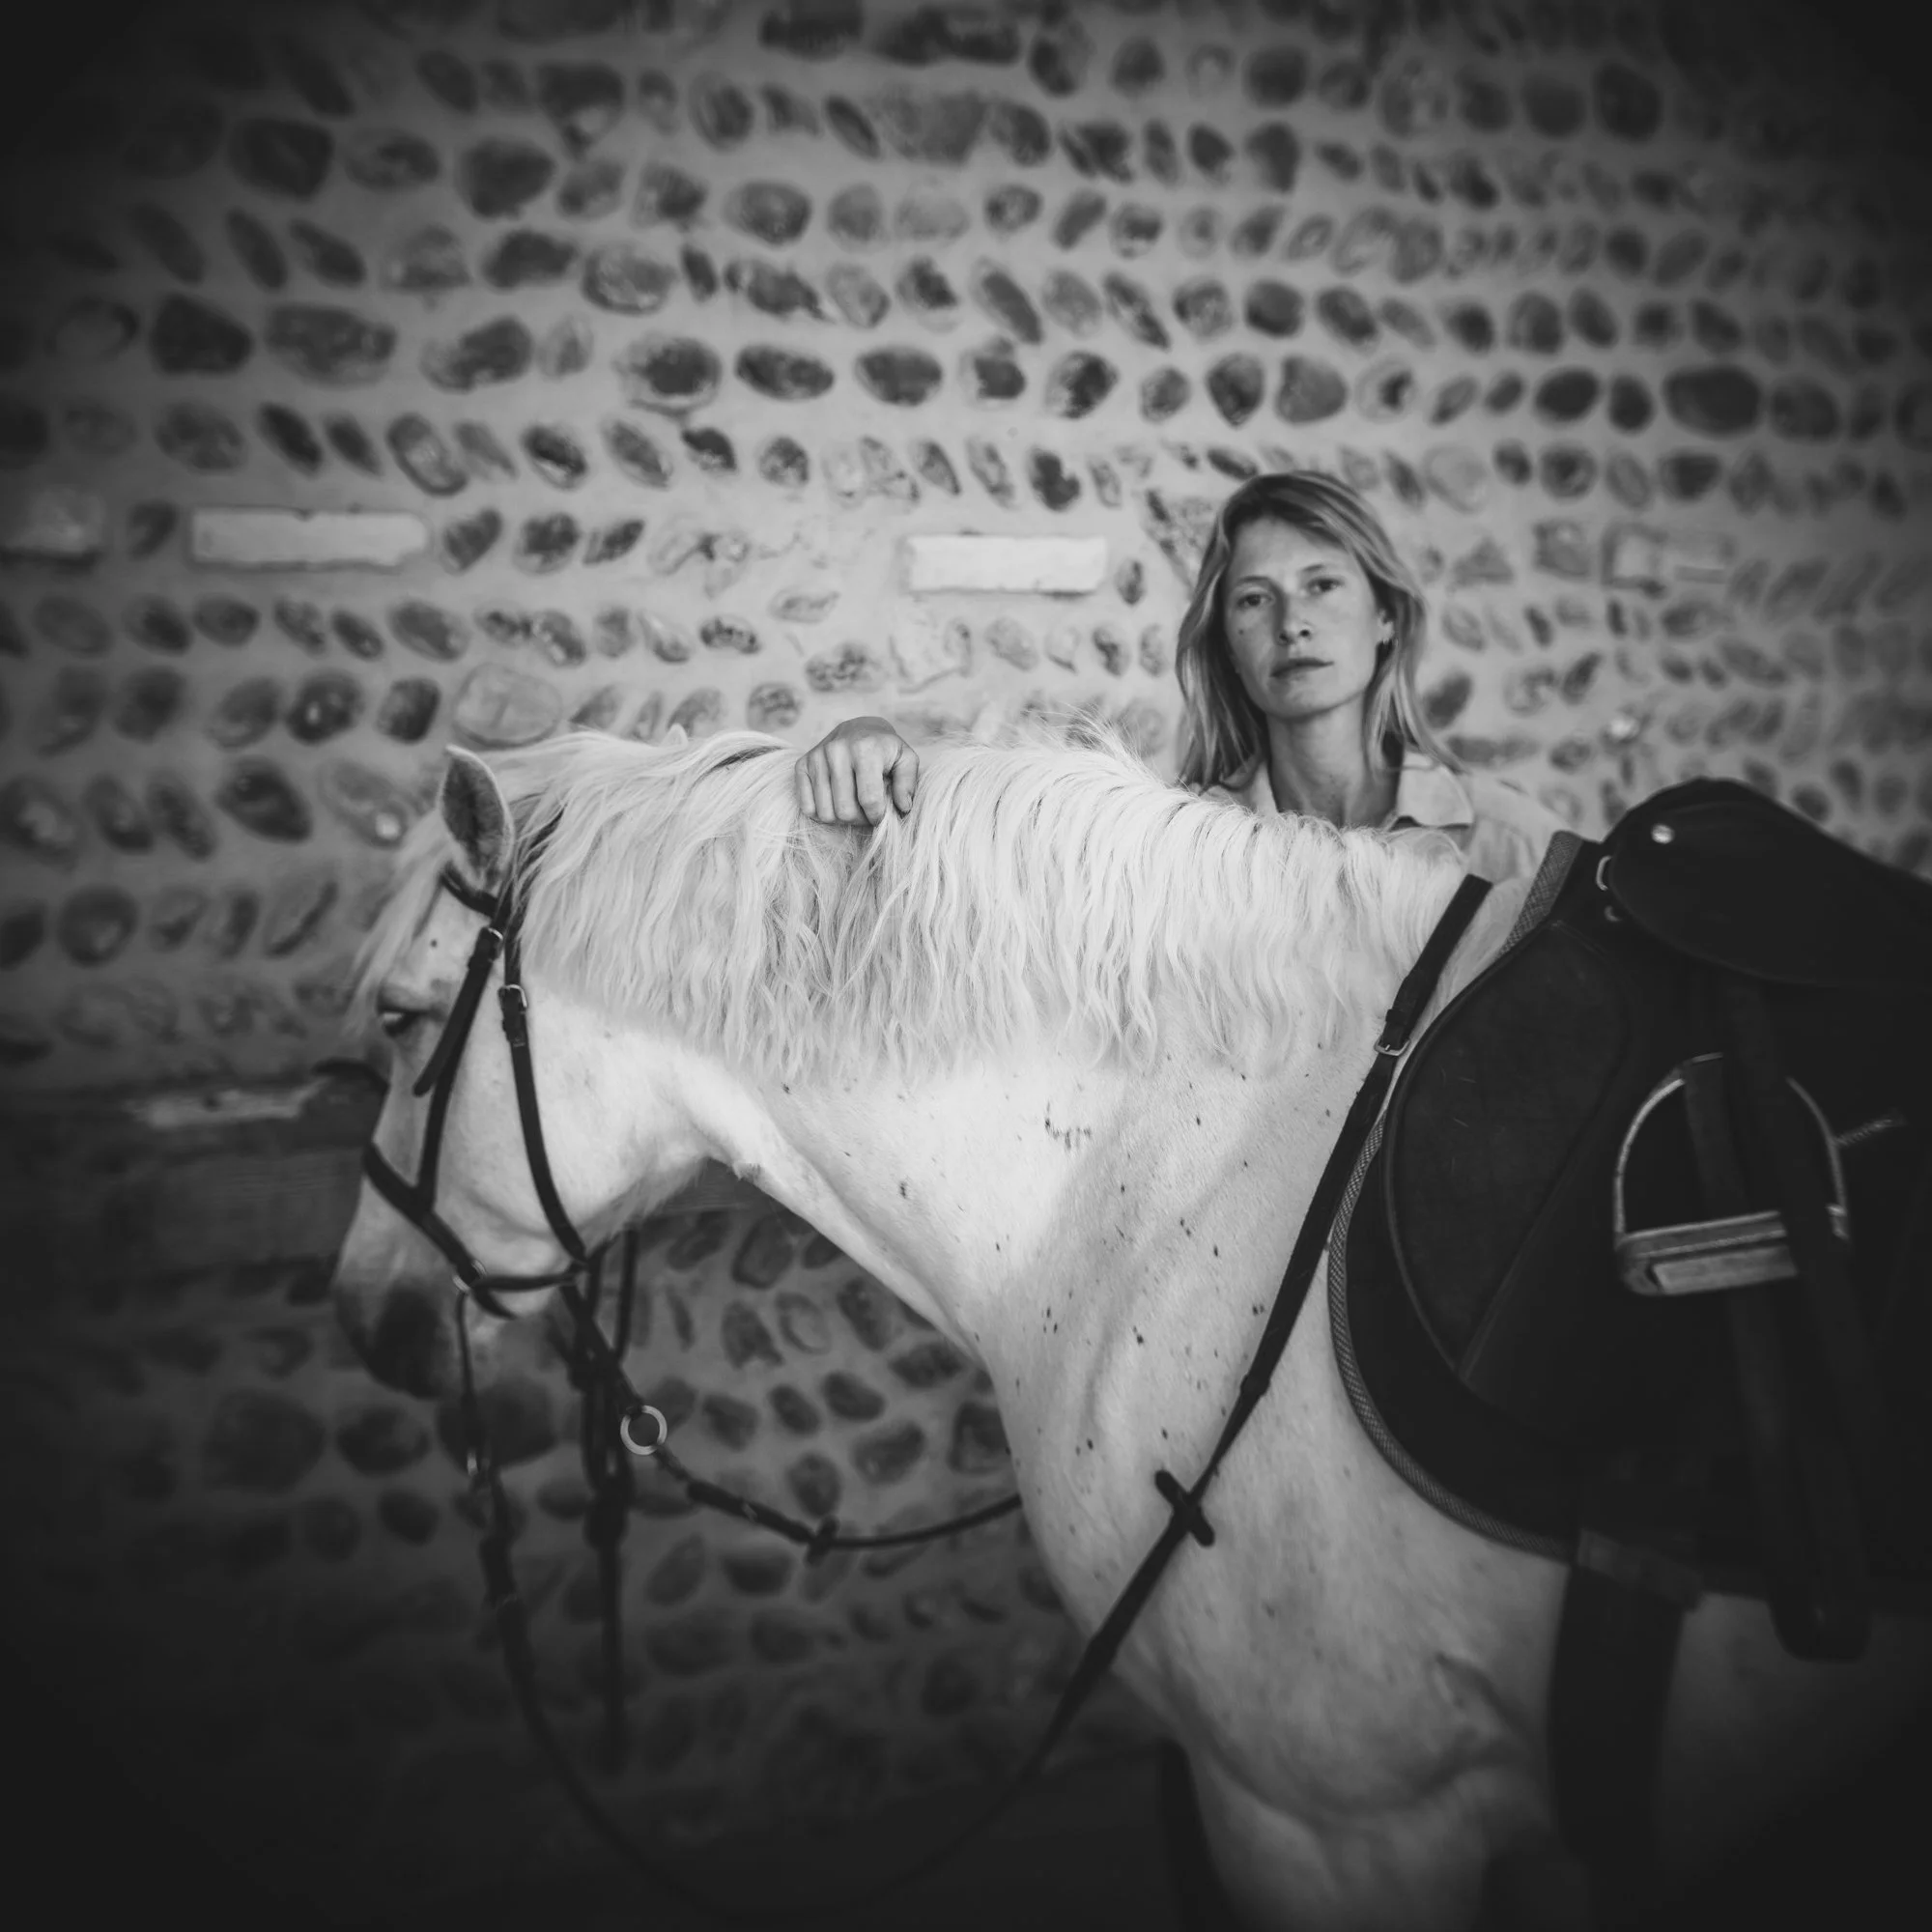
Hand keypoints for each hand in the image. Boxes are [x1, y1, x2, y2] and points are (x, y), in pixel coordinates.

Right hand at [794, 716, 920, 825]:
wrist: (859, 728)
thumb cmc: (885, 749)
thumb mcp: (906, 759)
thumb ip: (908, 783)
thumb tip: (903, 807)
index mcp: (865, 749)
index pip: (869, 800)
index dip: (877, 816)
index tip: (881, 816)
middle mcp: (837, 751)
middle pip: (845, 811)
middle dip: (859, 820)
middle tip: (867, 813)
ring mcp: (817, 757)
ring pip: (825, 813)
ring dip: (841, 819)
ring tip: (853, 807)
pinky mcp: (802, 765)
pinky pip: (806, 807)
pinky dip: (822, 813)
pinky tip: (835, 803)